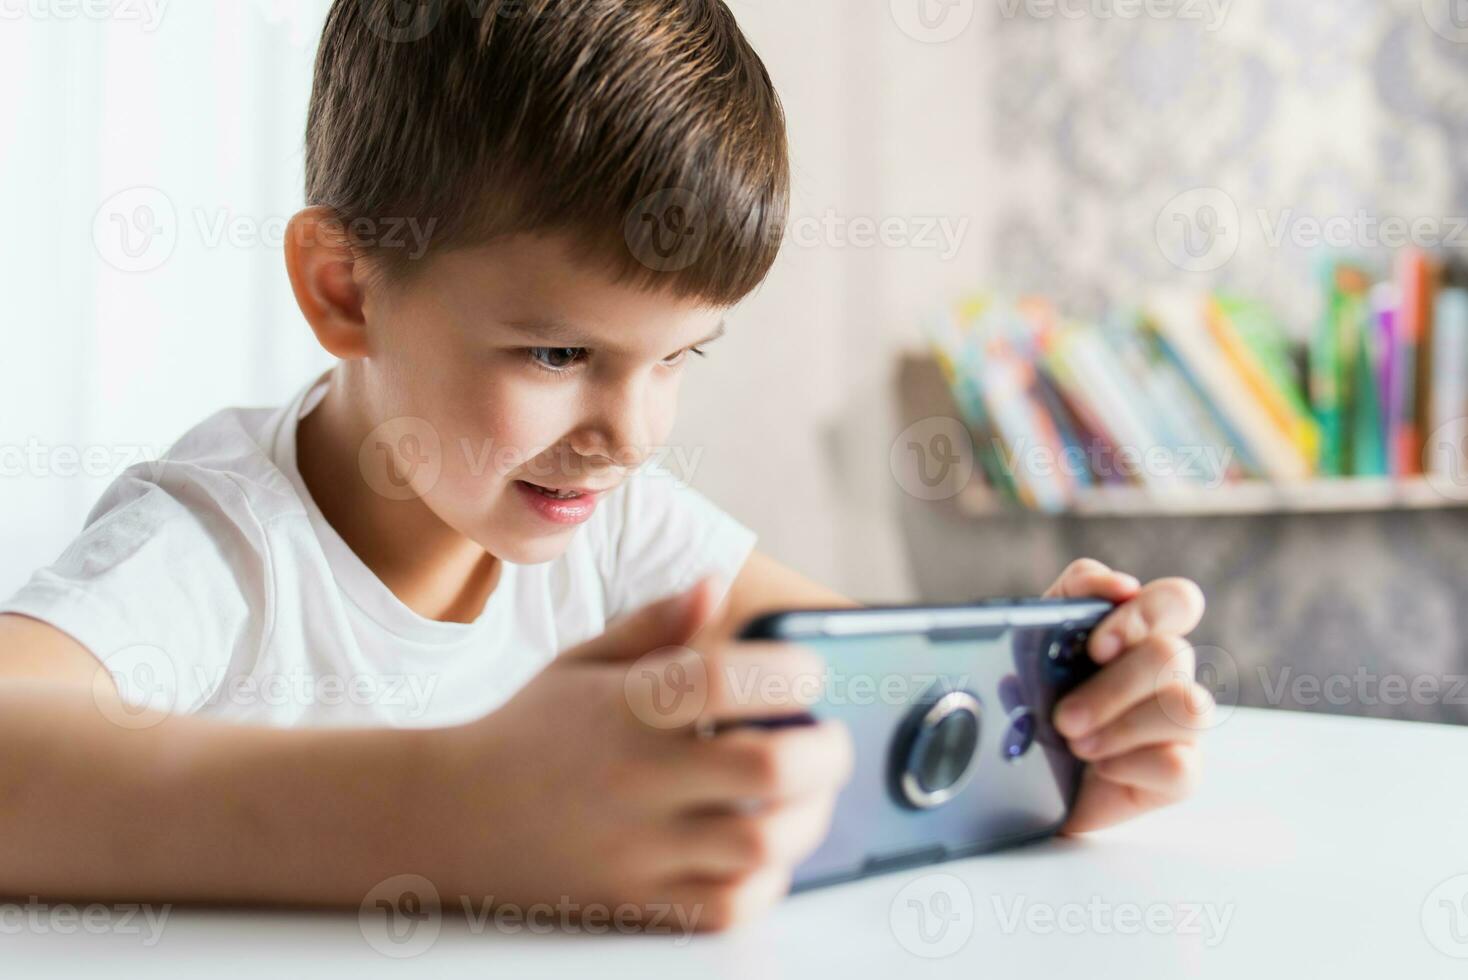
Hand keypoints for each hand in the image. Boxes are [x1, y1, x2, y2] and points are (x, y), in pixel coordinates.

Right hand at [426, 576, 852, 932]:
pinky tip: (763, 850)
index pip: (724, 677)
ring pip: (760, 844)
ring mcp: (635, 847)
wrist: (450, 818)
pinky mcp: (635, 902)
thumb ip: (654, 624)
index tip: (808, 672)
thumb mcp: (581, 661)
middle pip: (766, 766)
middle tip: (830, 740)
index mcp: (623, 705)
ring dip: (808, 818)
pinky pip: (727, 906)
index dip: (789, 670)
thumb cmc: (530, 730)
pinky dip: (767, 880)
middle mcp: (633, 776)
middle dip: (824, 750)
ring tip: (807, 796)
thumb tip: (716, 586)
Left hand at [1044, 559, 1211, 832]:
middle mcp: (1168, 675)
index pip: (1177, 601)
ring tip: (1075, 743)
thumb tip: (1114, 584)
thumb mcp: (1033, 644)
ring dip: (1122, 726)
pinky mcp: (1180, 774)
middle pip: (1173, 654)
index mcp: (1137, 635)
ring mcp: (1180, 724)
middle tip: (1064, 716)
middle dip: (1112, 687)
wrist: (1015, 775)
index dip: (1146, 613)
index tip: (1097, 645)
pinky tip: (1100, 767)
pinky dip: (1130, 765)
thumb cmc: (1032, 702)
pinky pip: (1180, 765)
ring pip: (1189, 708)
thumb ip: (1068, 599)